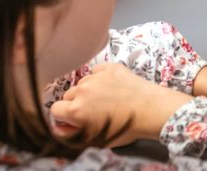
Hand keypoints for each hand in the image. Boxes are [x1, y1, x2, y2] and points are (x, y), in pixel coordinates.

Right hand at [50, 63, 190, 144]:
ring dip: (88, 90)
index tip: (74, 119)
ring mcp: (96, 77)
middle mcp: (82, 91)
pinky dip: (100, 77)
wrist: (151, 109)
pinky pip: (96, 71)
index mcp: (75, 110)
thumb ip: (72, 133)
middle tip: (92, 109)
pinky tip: (111, 85)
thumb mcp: (94, 139)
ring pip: (82, 83)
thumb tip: (61, 126)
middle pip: (68, 95)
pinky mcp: (110, 67)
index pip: (55, 110)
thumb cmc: (125, 128)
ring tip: (105, 98)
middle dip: (76, 103)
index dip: (64, 116)